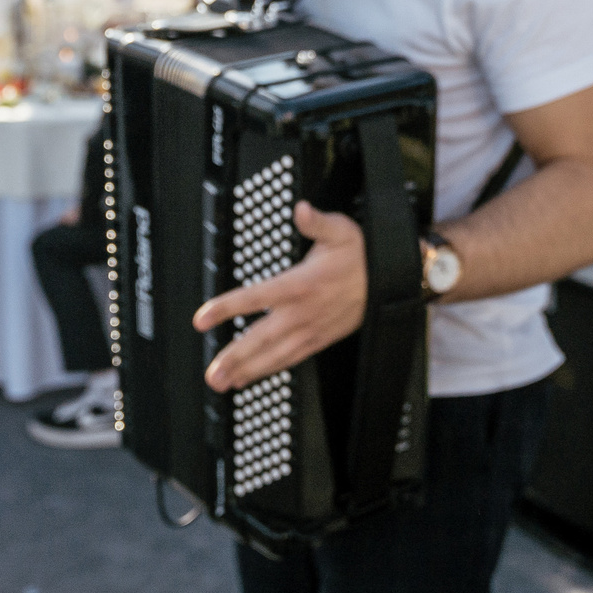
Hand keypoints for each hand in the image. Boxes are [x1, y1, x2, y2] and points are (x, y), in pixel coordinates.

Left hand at [192, 201, 367, 391]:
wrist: (390, 281)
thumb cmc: (360, 255)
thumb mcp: (341, 230)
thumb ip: (317, 222)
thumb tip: (301, 209)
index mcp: (301, 283)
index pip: (256, 297)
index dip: (226, 308)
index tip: (202, 318)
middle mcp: (303, 311)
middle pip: (261, 337)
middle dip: (235, 356)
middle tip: (212, 373)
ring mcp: (310, 329)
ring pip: (274, 355)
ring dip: (247, 370)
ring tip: (222, 383)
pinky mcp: (319, 340)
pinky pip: (289, 359)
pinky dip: (268, 370)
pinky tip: (247, 378)